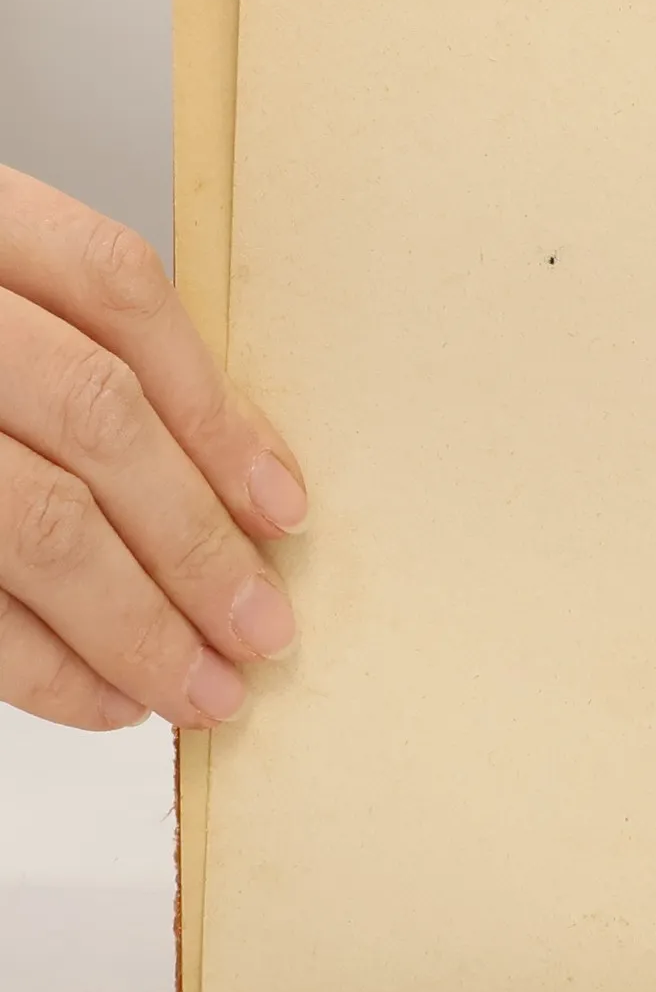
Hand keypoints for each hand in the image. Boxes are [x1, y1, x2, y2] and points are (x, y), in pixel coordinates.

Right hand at [0, 167, 306, 729]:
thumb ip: (66, 345)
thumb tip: (229, 476)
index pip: (115, 291)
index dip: (214, 408)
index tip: (283, 507)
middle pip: (94, 416)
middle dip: (194, 540)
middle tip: (262, 629)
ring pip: (35, 518)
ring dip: (135, 622)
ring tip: (202, 690)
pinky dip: (40, 664)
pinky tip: (103, 700)